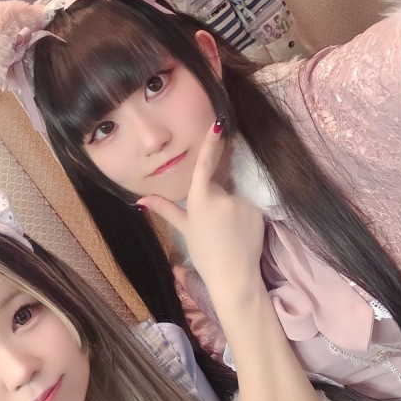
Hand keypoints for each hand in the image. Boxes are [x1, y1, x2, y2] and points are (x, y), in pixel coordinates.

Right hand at [137, 119, 264, 299]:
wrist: (234, 277)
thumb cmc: (205, 254)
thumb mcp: (185, 229)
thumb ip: (165, 209)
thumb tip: (140, 200)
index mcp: (201, 200)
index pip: (205, 165)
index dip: (211, 143)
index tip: (219, 124)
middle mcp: (223, 197)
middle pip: (220, 183)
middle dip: (218, 194)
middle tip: (218, 225)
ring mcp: (243, 203)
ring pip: (236, 194)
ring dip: (232, 204)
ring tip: (230, 231)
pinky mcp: (260, 210)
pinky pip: (250, 202)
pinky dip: (246, 212)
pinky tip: (242, 231)